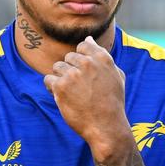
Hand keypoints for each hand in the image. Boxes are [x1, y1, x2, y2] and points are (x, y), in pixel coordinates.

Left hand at [42, 37, 129, 152]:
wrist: (106, 126)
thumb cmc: (113, 102)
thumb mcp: (116, 76)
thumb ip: (102, 55)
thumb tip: (89, 39)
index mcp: (102, 58)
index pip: (83, 46)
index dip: (81, 60)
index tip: (85, 74)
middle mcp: (87, 63)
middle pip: (69, 57)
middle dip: (71, 70)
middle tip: (80, 88)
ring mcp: (72, 74)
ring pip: (57, 67)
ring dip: (61, 78)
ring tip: (72, 93)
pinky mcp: (60, 86)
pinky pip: (48, 80)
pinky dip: (52, 88)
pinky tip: (63, 97)